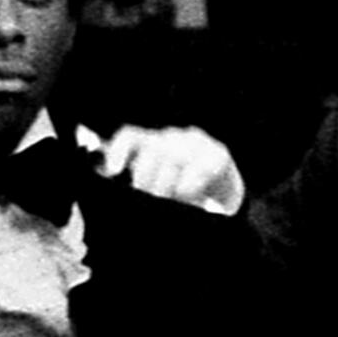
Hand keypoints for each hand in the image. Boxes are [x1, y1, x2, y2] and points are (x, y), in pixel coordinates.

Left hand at [94, 123, 243, 213]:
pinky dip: (189, 185)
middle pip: (152, 149)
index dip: (118, 151)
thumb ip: (140, 185)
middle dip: (146, 178)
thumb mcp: (156, 186)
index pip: (130, 137)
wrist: (224, 194)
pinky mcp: (218, 154)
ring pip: (174, 157)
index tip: (112, 171)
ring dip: (167, 184)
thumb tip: (128, 192)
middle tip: (149, 196)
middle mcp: (173, 138)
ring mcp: (197, 143)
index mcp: (152, 143)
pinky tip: (187, 195)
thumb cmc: (181, 191)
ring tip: (169, 199)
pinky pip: (199, 168)